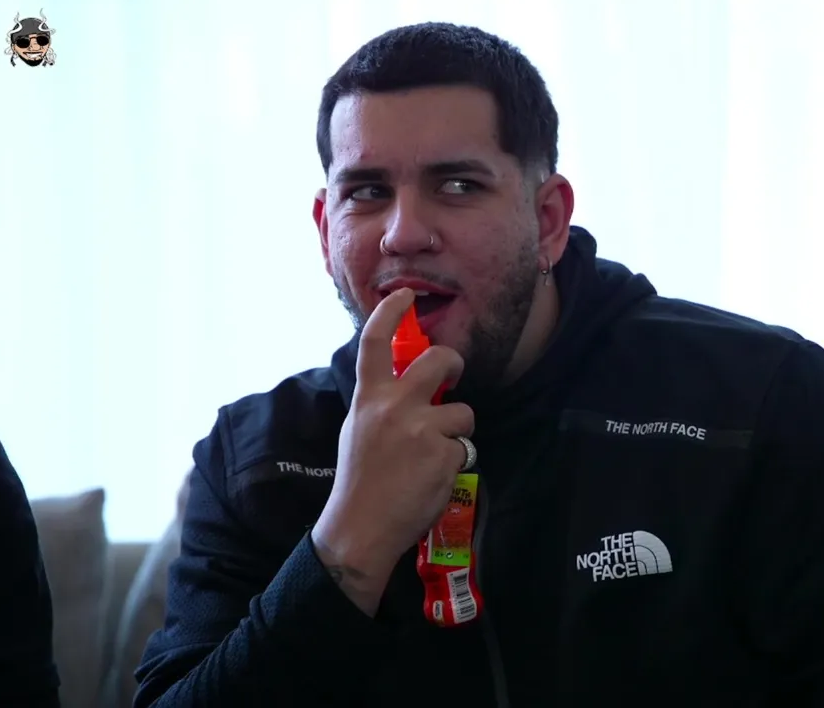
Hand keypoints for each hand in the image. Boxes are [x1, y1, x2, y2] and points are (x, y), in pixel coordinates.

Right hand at [312, 288, 473, 613]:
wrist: (360, 528)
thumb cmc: (359, 481)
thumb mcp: (359, 430)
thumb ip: (382, 404)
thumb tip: (408, 385)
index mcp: (368, 399)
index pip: (375, 343)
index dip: (391, 313)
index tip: (406, 295)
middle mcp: (394, 407)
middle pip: (439, 362)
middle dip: (454, 363)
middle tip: (453, 373)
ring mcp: (421, 430)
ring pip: (463, 413)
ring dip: (457, 432)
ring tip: (433, 455)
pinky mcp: (444, 455)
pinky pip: (465, 449)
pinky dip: (455, 464)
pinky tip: (434, 478)